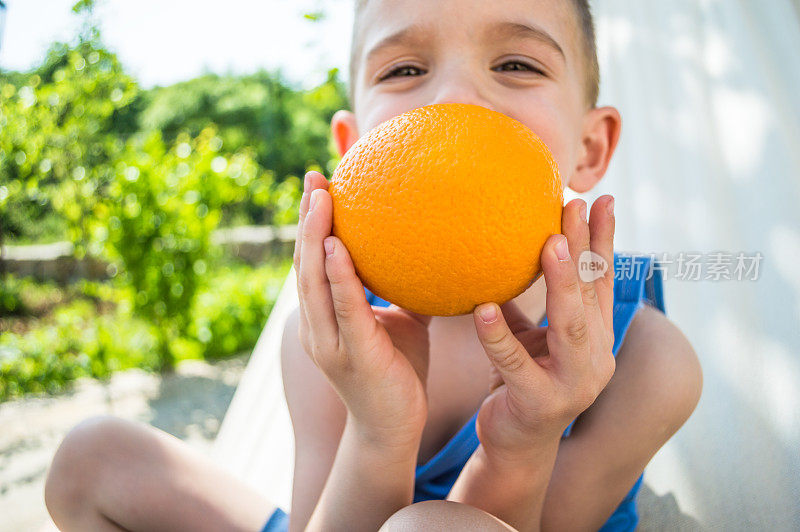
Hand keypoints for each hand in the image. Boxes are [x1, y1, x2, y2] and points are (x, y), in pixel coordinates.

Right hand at [293, 171, 431, 447]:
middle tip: (315, 177)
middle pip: (304, 262)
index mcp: (325, 316)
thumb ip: (404, 288)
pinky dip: (338, 276)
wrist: (394, 430)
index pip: (313, 261)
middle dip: (307, 218)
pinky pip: (343, 310)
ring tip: (321, 197)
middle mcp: (317, 325)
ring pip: (313, 281)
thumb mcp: (403, 321)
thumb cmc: (398, 372)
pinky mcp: (350, 355)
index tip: (320, 183)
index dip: (312, 222)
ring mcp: (328, 341)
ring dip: (314, 236)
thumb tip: (431, 248)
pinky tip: (338, 246)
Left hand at [471, 196, 615, 457]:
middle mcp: (594, 357)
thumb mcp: (528, 336)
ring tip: (547, 243)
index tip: (601, 198)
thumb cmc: (520, 381)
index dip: (603, 239)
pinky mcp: (540, 403)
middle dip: (583, 246)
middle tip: (572, 204)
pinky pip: (515, 365)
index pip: (600, 280)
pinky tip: (481, 309)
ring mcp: (573, 383)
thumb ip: (525, 301)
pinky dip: (499, 336)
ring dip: (559, 282)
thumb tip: (506, 249)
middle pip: (589, 294)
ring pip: (569, 326)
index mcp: (593, 336)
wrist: (515, 444)